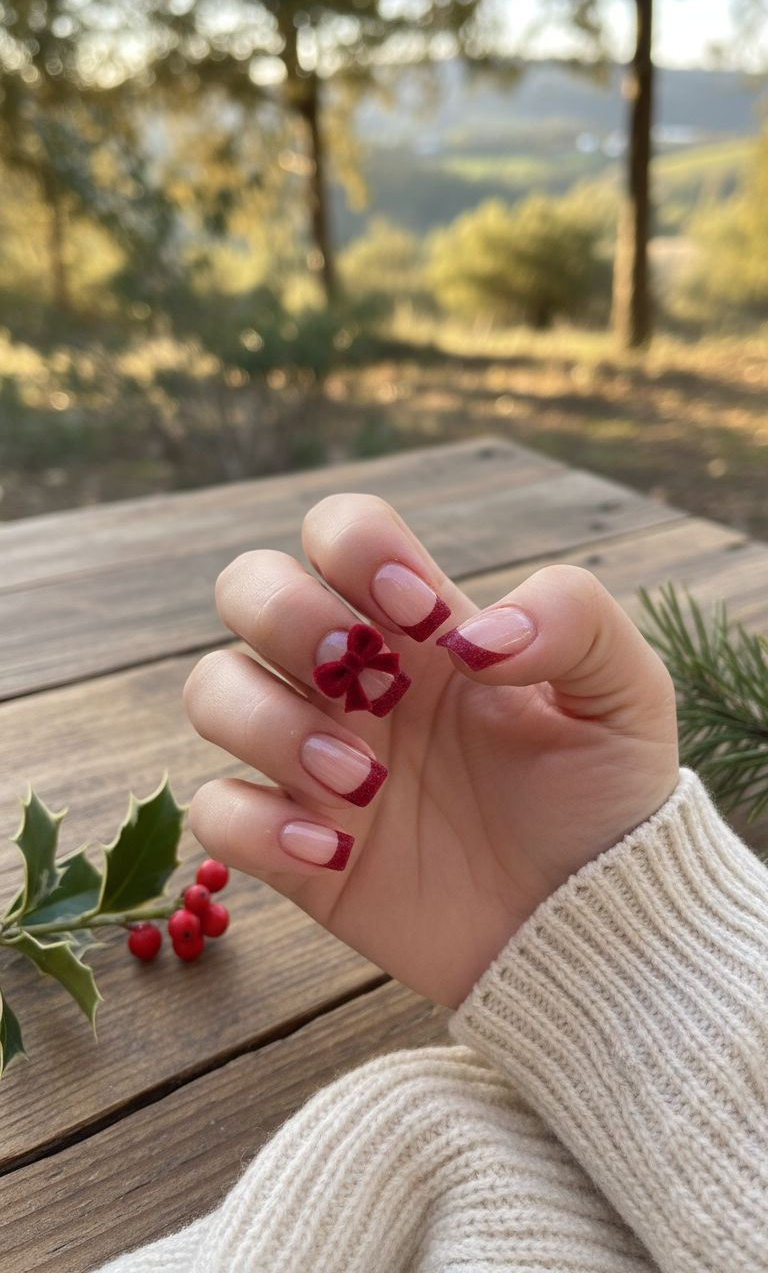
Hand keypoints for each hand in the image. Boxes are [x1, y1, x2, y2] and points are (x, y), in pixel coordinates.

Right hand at [184, 494, 678, 1007]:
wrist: (592, 927)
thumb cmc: (604, 800)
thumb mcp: (626, 694)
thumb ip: (574, 618)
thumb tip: (473, 633)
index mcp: (422, 628)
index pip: (342, 530)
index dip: (356, 548)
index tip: (420, 615)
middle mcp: (354, 678)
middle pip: (248, 585)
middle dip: (285, 615)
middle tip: (361, 677)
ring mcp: (314, 757)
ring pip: (212, 687)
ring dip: (270, 723)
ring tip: (364, 784)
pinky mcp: (297, 845)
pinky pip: (217, 809)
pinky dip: (257, 824)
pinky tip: (338, 852)